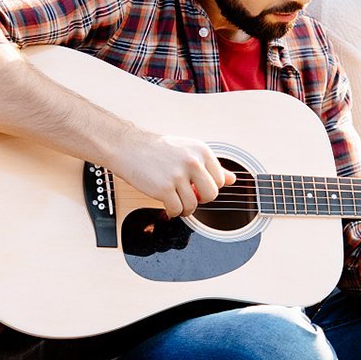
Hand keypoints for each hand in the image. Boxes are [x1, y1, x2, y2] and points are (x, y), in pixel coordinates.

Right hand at [110, 130, 235, 217]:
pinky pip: (177, 210)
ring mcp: (178, 175)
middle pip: (211, 195)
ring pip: (193, 205)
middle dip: (200, 199)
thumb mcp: (187, 150)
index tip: (197, 186)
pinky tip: (166, 204)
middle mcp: (192, 161)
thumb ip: (210, 165)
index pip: (220, 180)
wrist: (128, 147)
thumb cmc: (156, 149)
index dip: (208, 187)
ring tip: (175, 200)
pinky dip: (172, 212)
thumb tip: (232, 179)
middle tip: (188, 195)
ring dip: (184, 208)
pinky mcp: (164, 188)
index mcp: (201, 150)